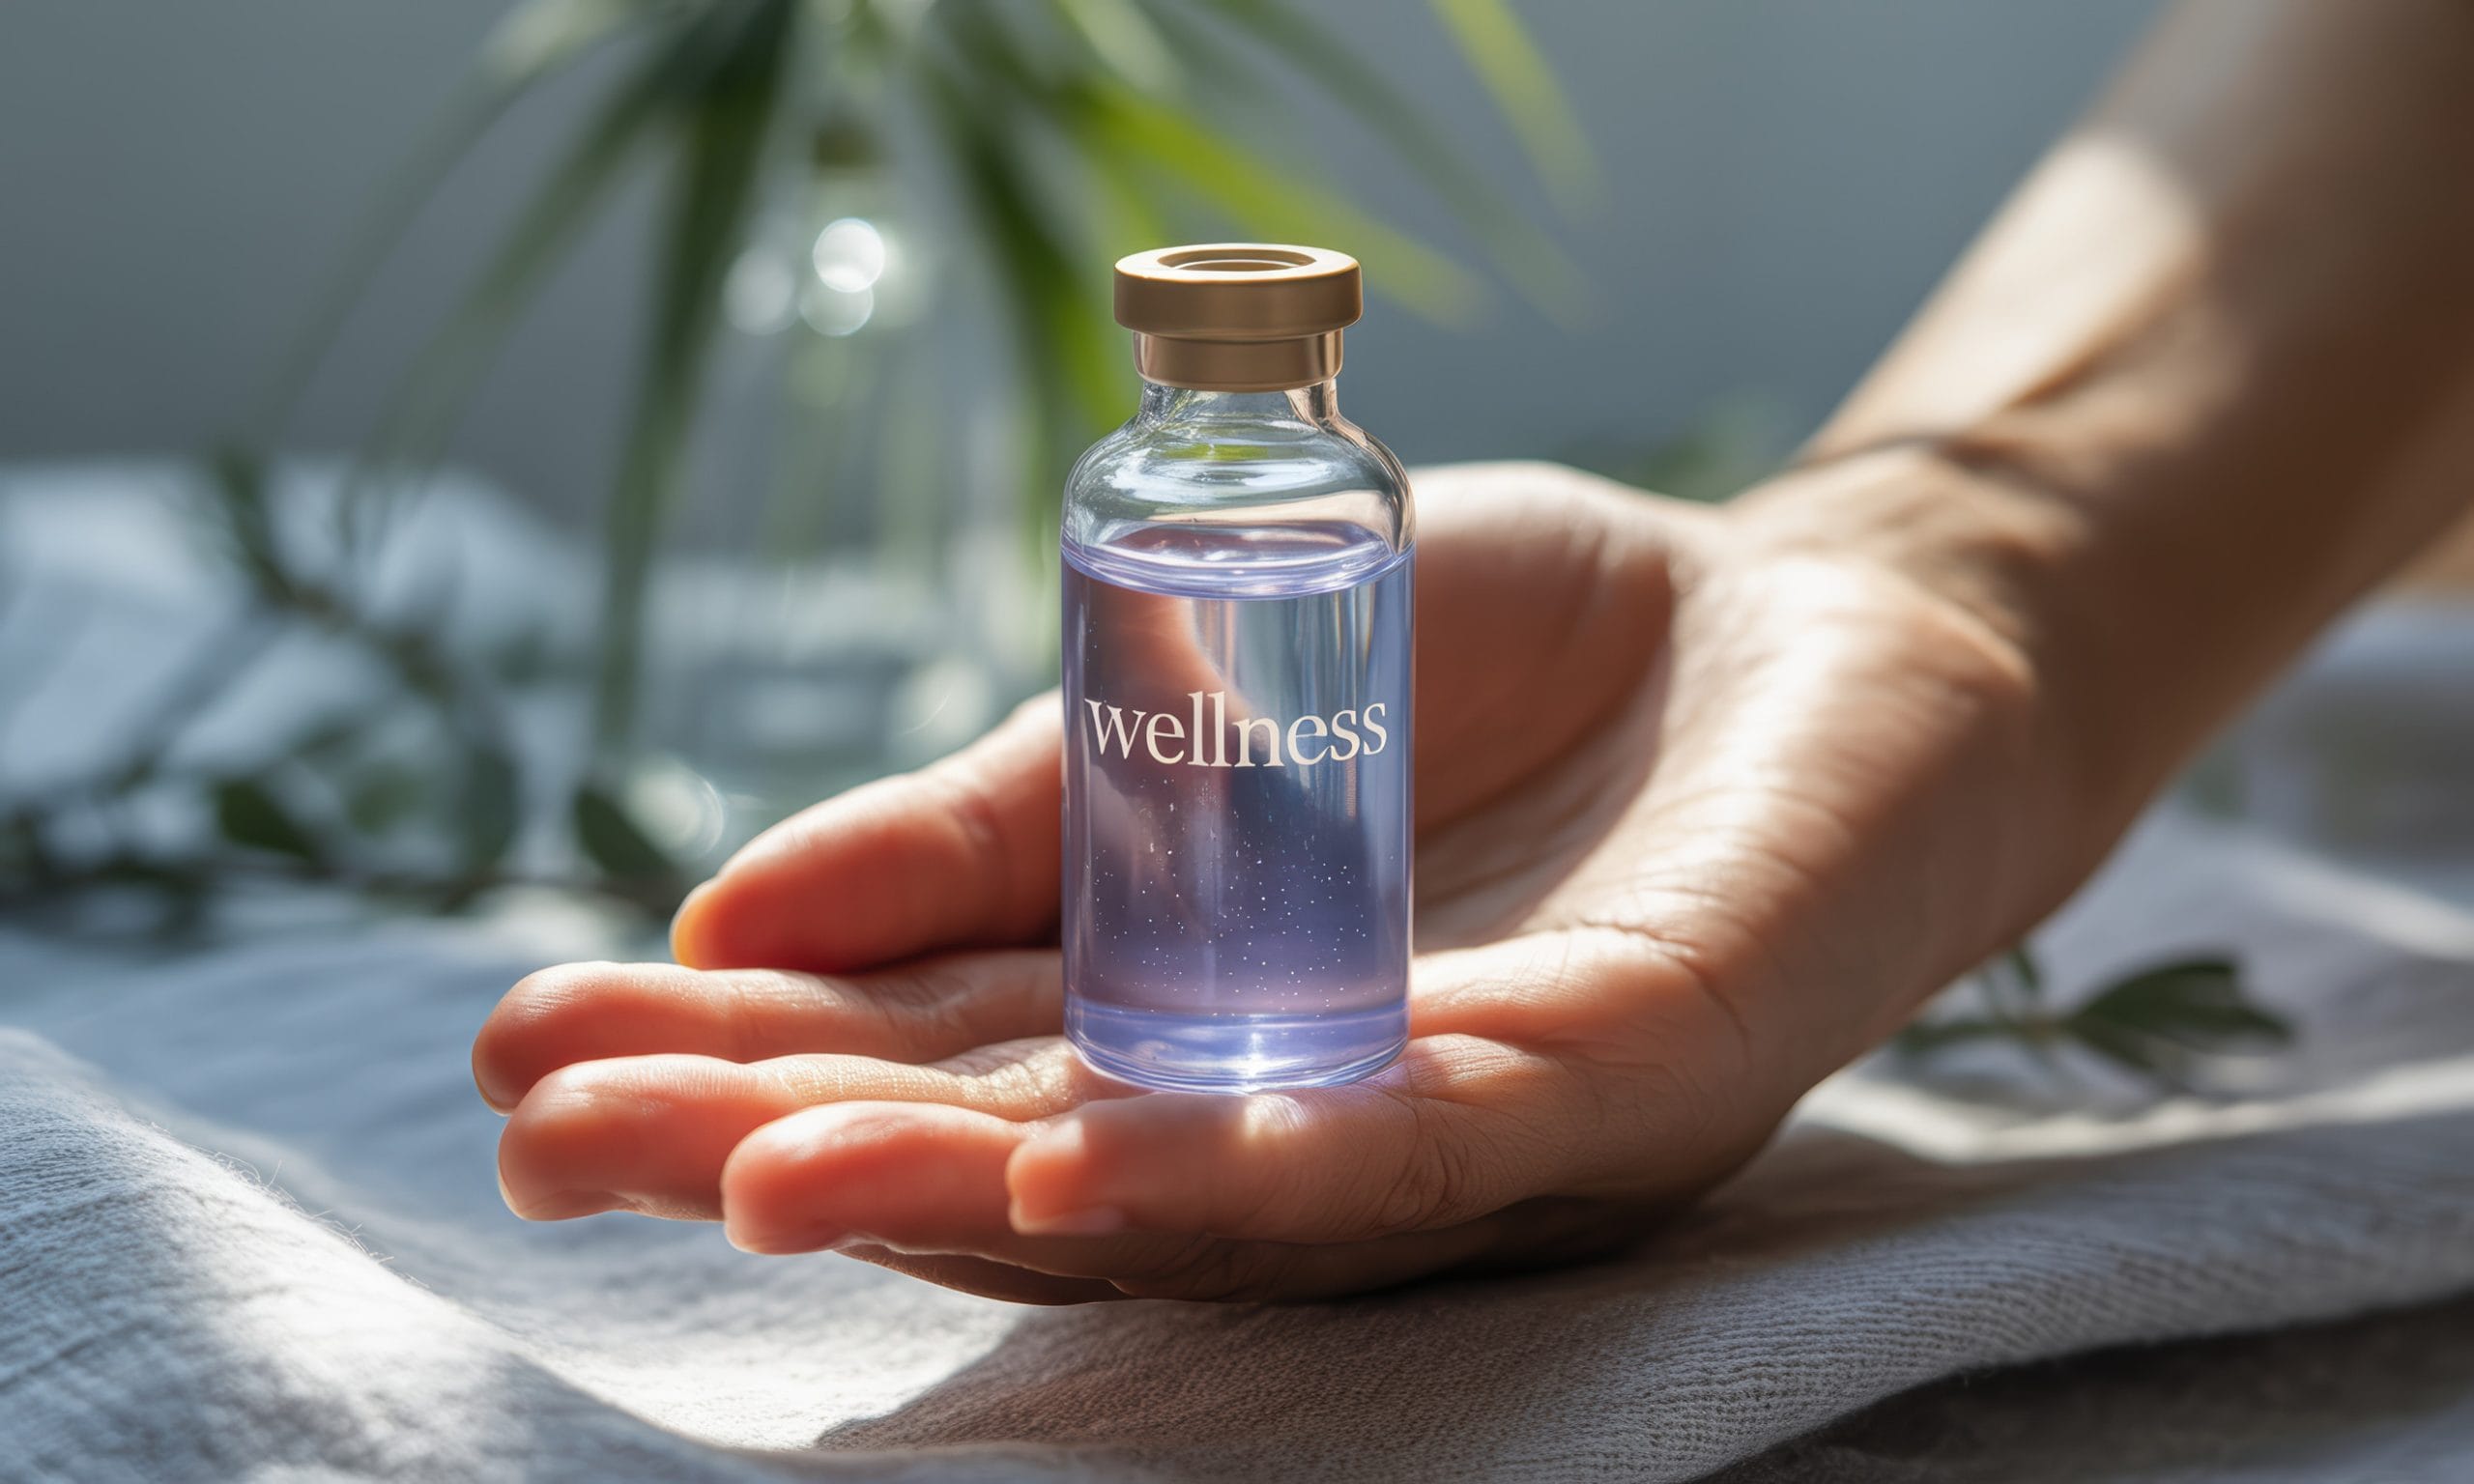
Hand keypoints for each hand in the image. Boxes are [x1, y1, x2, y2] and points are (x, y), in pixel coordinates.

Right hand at [474, 456, 2095, 1301]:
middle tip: (564, 1142)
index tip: (537, 1050)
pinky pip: (1430, 1143)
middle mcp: (1299, 1103)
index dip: (741, 1057)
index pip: (937, 1059)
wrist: (1824, 611)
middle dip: (789, 1148)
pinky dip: (1249, 1166)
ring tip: (760, 1175)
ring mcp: (1460, 1112)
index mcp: (1190, 1011)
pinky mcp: (1630, 1073)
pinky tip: (1068, 1178)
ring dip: (962, 1189)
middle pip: (1020, 1157)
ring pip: (1190, 1190)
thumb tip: (730, 894)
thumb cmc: (1516, 651)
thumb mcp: (1207, 668)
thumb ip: (1005, 804)